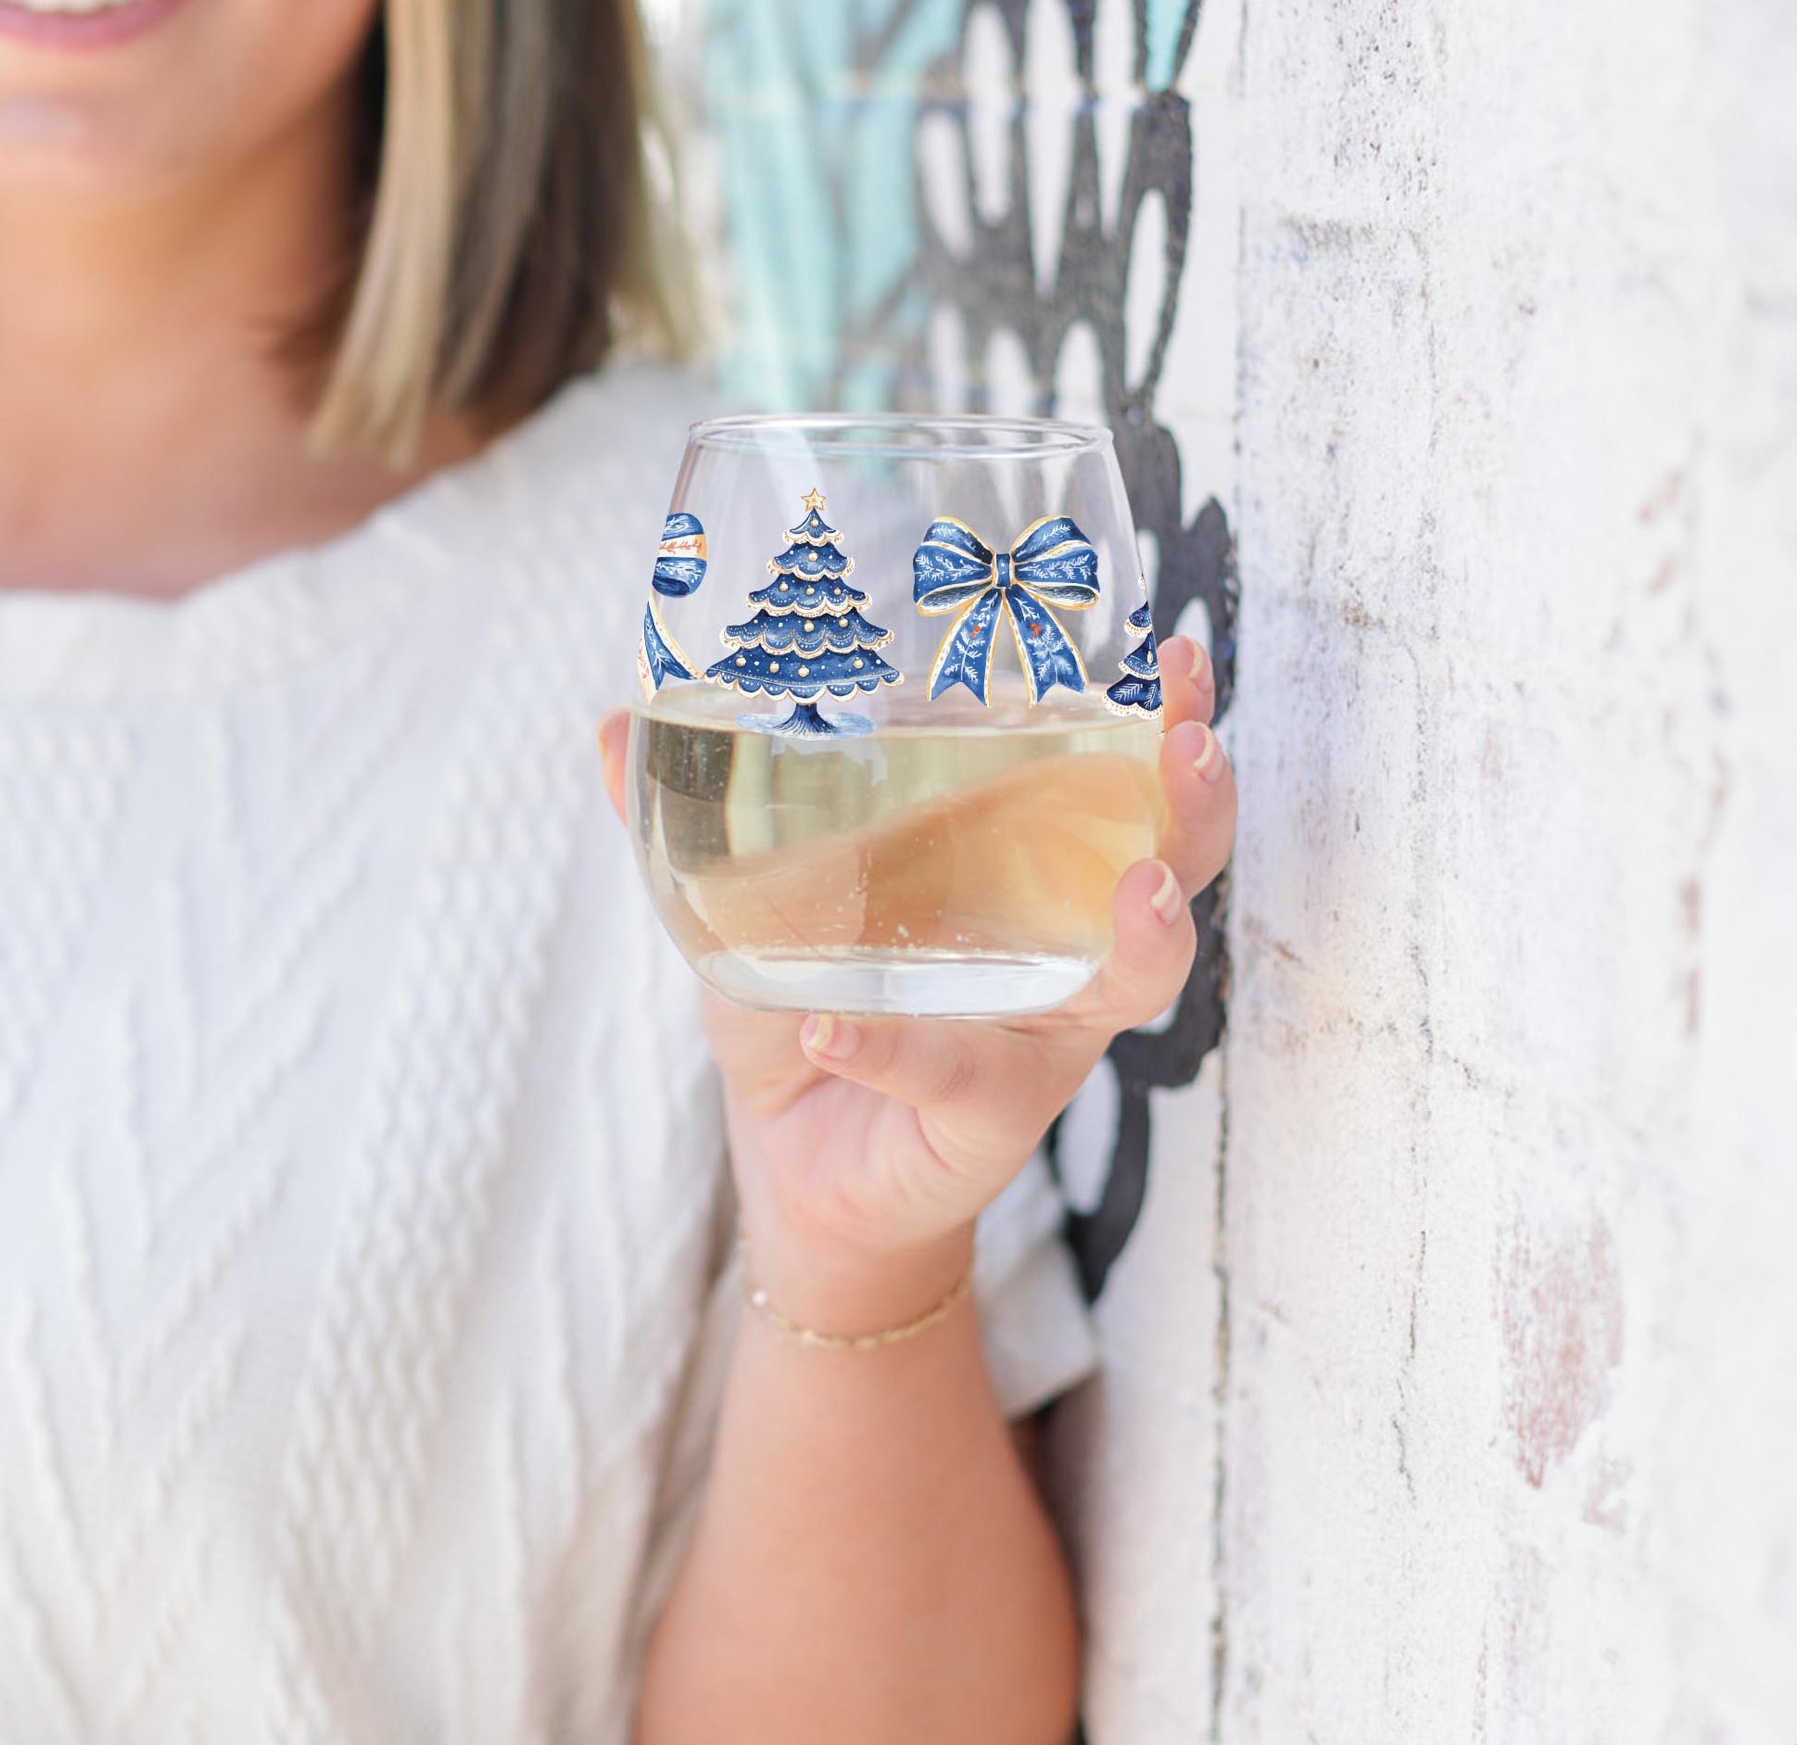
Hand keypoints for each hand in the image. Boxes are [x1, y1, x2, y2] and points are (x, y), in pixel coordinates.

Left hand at [597, 635, 1235, 1331]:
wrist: (795, 1157)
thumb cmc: (809, 1002)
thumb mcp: (753, 898)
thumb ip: (693, 815)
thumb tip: (613, 722)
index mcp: (1017, 867)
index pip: (1113, 779)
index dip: (1165, 720)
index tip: (1183, 650)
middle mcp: (1056, 944)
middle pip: (1167, 867)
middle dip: (1193, 804)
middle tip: (1193, 743)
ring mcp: (1035, 1035)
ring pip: (1125, 984)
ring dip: (1143, 935)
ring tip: (1138, 890)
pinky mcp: (983, 1118)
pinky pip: (953, 1077)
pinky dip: (888, 1049)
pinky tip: (830, 1026)